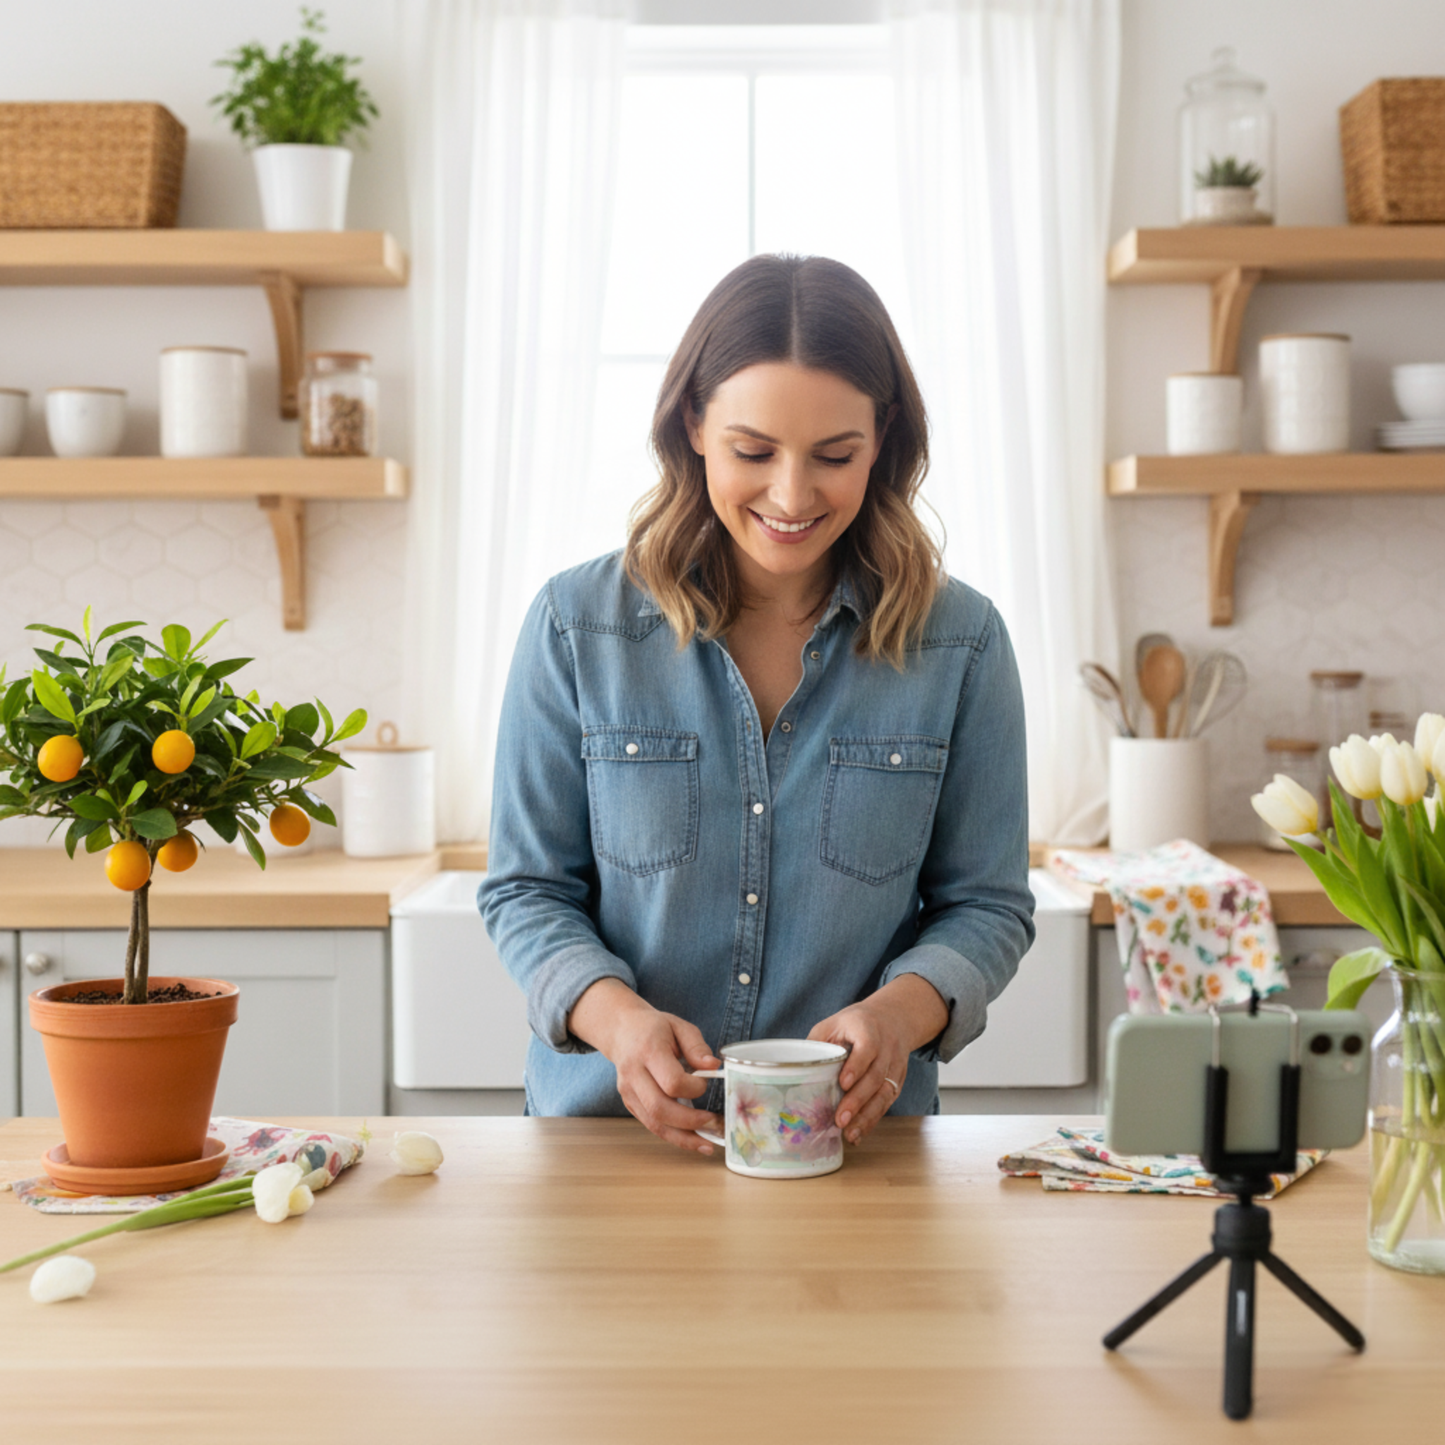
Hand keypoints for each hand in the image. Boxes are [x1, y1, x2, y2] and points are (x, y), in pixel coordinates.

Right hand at [567, 978, 721, 1154]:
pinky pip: (651, 1125)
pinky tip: (692, 1139)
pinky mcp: (630, 1103)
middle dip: (690, 1121)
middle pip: (660, 1108)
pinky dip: (673, 1135)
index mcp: (647, 1051)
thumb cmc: (654, 1028)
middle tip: (713, 1122)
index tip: (705, 1082)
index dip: (693, 1088)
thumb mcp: (679, 1026)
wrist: (621, 1030)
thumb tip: (714, 1067)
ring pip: (654, 1123)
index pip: (671, 1081)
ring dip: (682, 1137)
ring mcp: (629, 1091)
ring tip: (707, 1143)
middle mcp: (634, 1074)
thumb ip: (697, 1046)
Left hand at [807, 974, 947, 1144]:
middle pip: (876, 1076)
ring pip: (885, 1093)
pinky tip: (859, 1132)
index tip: (843, 1084)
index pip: (867, 1047)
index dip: (856, 1066)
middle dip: (858, 1100)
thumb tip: (796, 1069)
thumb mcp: (834, 1023)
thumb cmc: (856, 1023)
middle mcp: (886, 1047)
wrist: (893, 1018)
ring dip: (867, 1116)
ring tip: (850, 1133)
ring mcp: (894, 1065)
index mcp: (868, 1029)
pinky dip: (874, 1119)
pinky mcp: (898, 1080)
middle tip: (840, 1119)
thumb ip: (818, 1042)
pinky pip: (888, 1102)